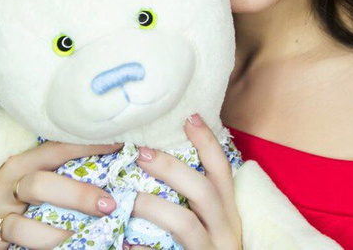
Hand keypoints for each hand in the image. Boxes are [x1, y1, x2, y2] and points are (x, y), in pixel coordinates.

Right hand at [0, 140, 123, 249]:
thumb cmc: (7, 200)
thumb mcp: (27, 179)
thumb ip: (58, 173)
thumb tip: (112, 165)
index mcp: (20, 165)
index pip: (55, 150)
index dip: (87, 147)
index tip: (120, 147)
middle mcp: (4, 186)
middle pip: (41, 185)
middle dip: (77, 195)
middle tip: (108, 205)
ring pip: (24, 226)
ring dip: (58, 235)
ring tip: (86, 239)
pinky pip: (15, 249)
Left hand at [126, 113, 242, 249]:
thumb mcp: (210, 224)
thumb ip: (193, 198)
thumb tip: (157, 160)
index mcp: (228, 213)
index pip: (222, 171)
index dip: (208, 142)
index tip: (189, 116)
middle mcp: (226, 231)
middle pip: (204, 190)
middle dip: (172, 168)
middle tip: (141, 153)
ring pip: (185, 224)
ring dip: (153, 206)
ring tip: (126, 199)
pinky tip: (124, 245)